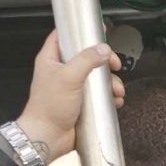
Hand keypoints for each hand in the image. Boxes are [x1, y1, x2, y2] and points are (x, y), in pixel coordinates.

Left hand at [14, 33, 121, 163]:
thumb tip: (103, 49)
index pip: (64, 36)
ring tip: (116, 91)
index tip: (96, 30)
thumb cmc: (49, 106)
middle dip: (104, 61)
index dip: (79, 30)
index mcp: (52, 59)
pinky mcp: (82, 102)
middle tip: (114, 64)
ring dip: (111, 82)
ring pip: (96, 77)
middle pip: (87, 56)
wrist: (49, 136)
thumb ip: (87, 60)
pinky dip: (110, 97)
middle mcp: (62, 71)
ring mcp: (73, 87)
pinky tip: (115, 101)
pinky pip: (100, 95)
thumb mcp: (68, 77)